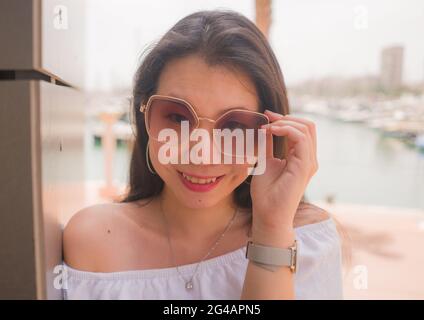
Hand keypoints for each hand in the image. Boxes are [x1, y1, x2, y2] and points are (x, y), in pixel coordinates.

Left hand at [250, 110, 318, 234]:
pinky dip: (286, 130)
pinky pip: (301, 138)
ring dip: (285, 122)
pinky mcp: (304, 166)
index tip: (266, 116)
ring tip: (267, 127)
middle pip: (308, 126)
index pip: (302, 130)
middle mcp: (308, 159)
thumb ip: (268, 145)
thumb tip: (266, 127)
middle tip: (267, 117)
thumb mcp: (265, 162)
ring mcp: (309, 162)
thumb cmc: (266, 193)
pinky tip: (271, 131)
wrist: (268, 214)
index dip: (285, 119)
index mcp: (301, 158)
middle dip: (287, 117)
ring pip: (306, 128)